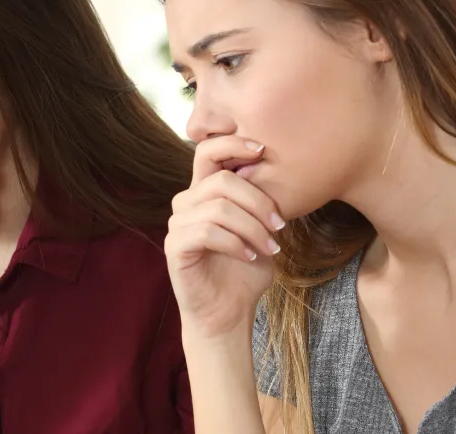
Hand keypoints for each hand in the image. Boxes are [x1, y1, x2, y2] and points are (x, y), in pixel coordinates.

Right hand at [167, 136, 283, 337]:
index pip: (208, 150)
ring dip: (252, 227)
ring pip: (218, 207)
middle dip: (258, 200)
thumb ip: (261, 202)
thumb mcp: (261, 229)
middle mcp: (187, 203)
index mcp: (205, 192)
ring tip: (271, 247)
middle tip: (281, 225)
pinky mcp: (175, 247)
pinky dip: (236, 243)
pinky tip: (251, 256)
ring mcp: (178, 224)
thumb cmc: (245, 270)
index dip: (233, 142)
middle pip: (221, 179)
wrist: (228, 312)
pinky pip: (208, 232)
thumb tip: (280, 171)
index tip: (263, 149)